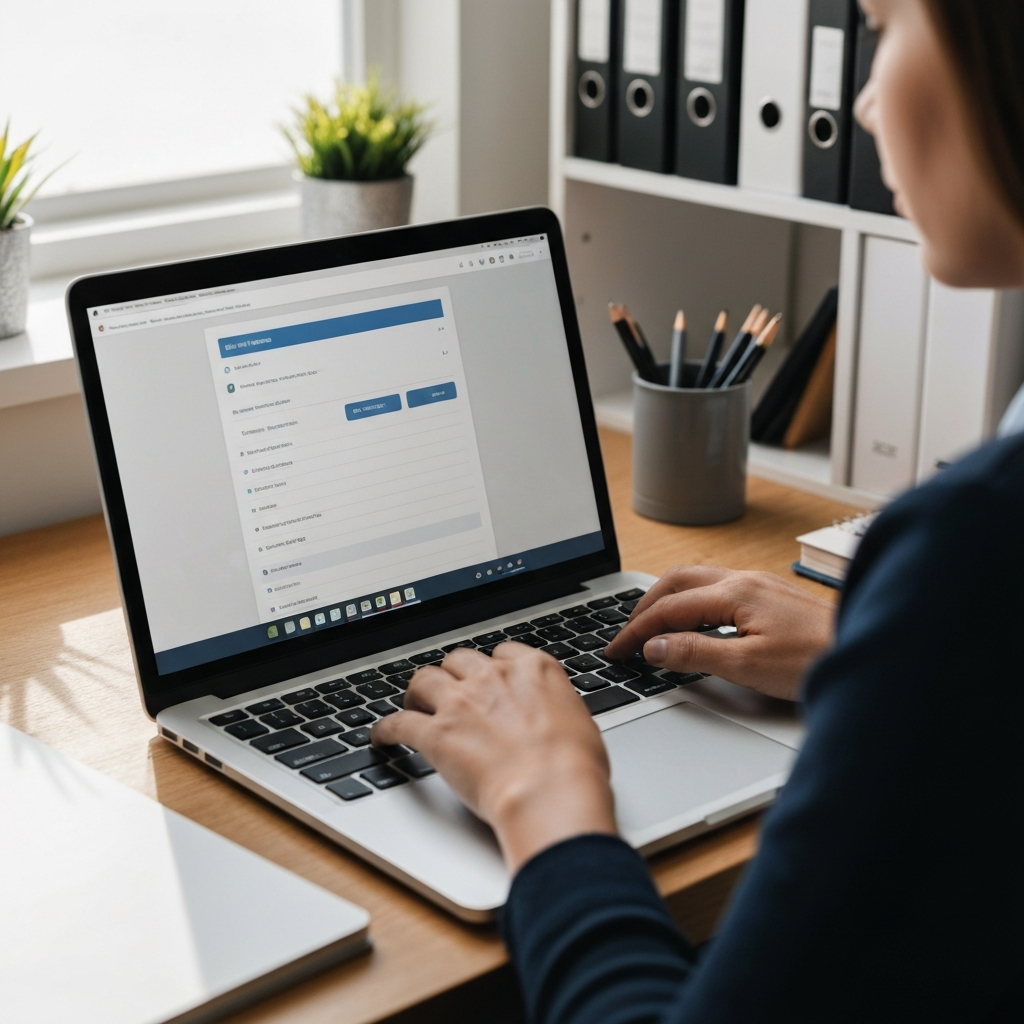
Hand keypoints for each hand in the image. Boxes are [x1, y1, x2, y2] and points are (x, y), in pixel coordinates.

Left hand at [371, 643, 616, 873]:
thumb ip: (557, 709)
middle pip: (459, 660)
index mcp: (532, 669)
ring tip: (414, 704)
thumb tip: (555, 718)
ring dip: (417, 692)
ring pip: (424, 679)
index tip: (488, 679)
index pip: (502, 653)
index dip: (492, 667)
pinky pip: (399, 723)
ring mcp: (461, 703)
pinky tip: (381, 736)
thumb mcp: (581, 722)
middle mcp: (493, 677)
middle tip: (450, 691)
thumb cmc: (575, 766)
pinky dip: (386, 730)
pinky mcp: (436, 734)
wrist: (550, 792)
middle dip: (452, 674)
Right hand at [605, 566, 833, 701]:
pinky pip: (718, 586)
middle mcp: (745, 579)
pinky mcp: (772, 595)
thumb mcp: (749, 665)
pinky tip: (695, 620)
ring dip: (668, 599)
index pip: (668, 608)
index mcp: (735, 592)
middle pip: (677, 581)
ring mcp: (760, 584)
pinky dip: (692, 600)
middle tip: (627, 634)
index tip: (617, 650)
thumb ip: (695, 653)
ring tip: (651, 624)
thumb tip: (654, 648)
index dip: (636, 630)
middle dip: (645, 605)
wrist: (871, 652)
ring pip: (698, 579)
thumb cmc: (818, 660)